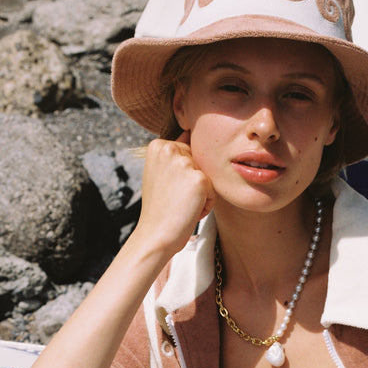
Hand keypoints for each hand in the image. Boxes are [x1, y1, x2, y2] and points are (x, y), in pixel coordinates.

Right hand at [133, 133, 214, 258]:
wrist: (155, 235)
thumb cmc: (159, 210)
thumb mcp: (160, 174)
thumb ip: (174, 155)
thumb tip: (189, 132)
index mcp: (158, 144)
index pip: (187, 154)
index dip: (181, 177)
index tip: (166, 191)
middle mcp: (169, 148)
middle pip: (198, 163)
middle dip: (192, 184)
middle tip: (174, 200)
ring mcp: (184, 163)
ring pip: (206, 177)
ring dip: (199, 195)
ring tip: (180, 205)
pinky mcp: (199, 178)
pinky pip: (213, 191)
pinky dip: (205, 205)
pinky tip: (188, 211)